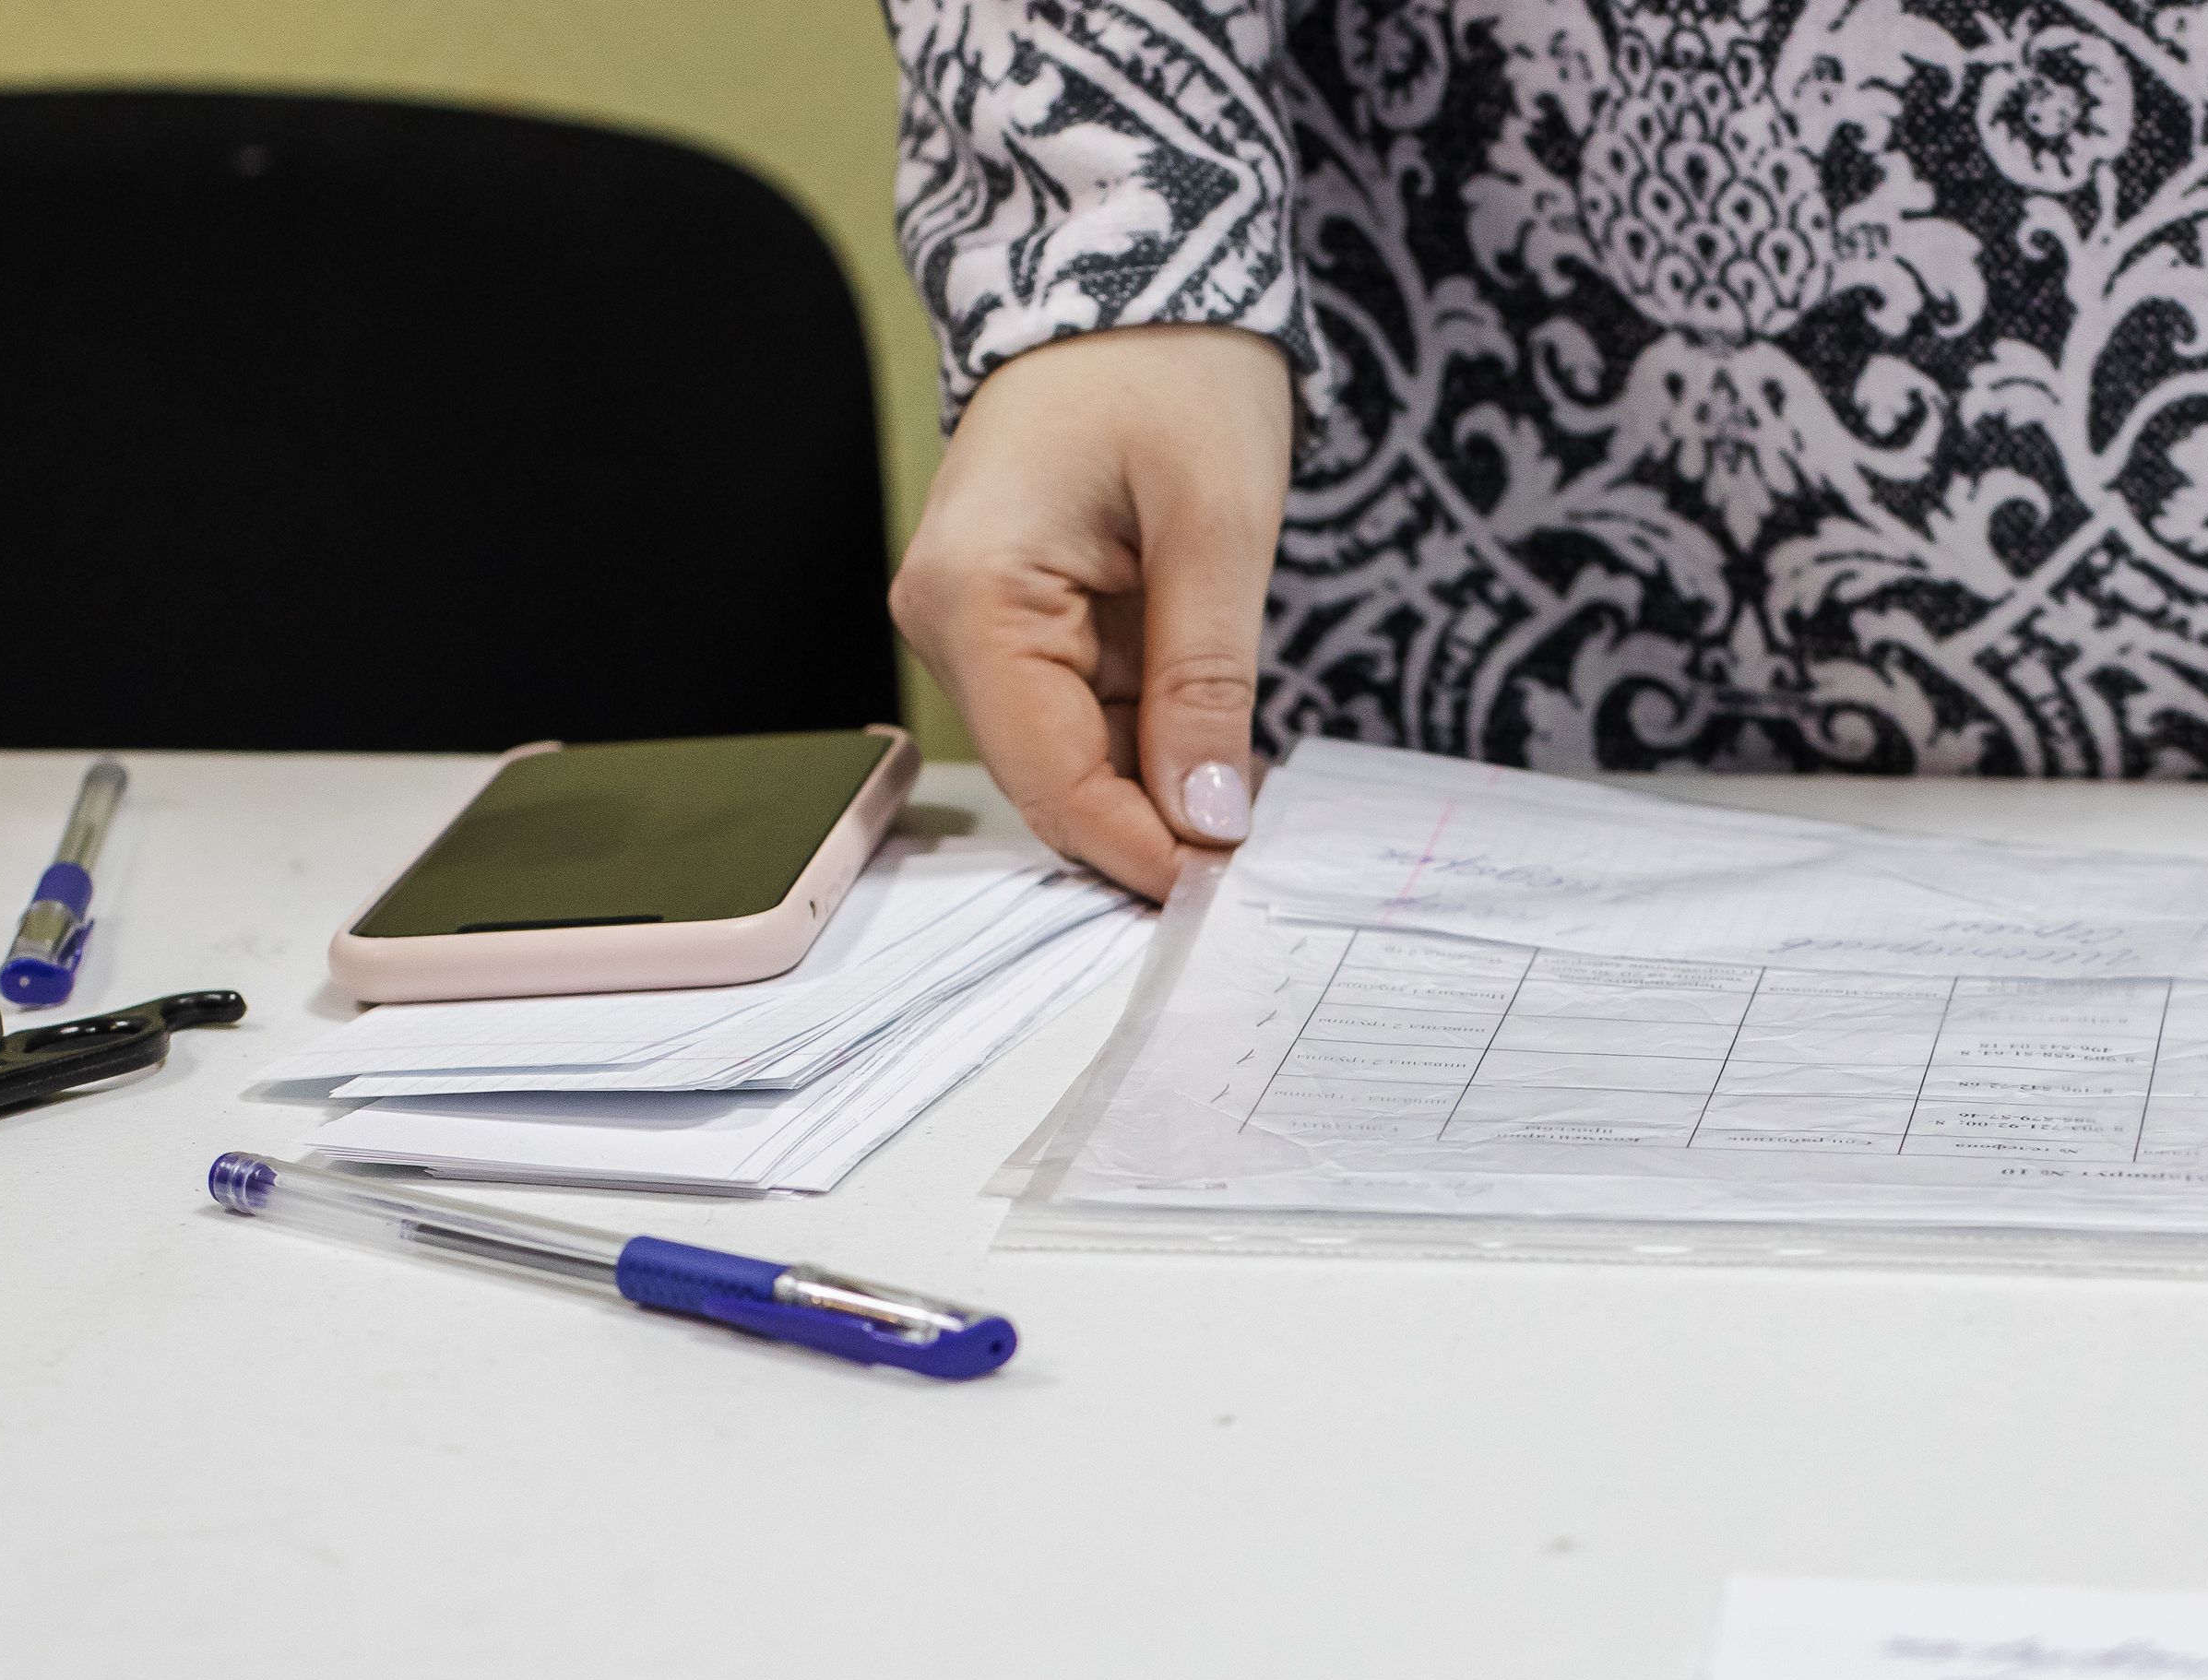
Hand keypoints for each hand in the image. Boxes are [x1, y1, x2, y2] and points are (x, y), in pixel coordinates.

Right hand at [890, 325, 1295, 898]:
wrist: (1132, 265)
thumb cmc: (1169, 362)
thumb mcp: (1218, 526)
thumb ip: (1207, 684)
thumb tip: (1206, 819)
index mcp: (973, 599)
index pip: (1052, 780)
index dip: (1140, 849)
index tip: (1228, 886)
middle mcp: (949, 621)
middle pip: (1054, 779)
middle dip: (1153, 826)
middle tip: (1258, 865)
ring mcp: (979, 621)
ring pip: (1073, 756)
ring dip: (1160, 788)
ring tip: (1253, 805)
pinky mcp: (1019, 617)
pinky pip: (1085, 712)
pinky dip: (1154, 740)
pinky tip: (1221, 751)